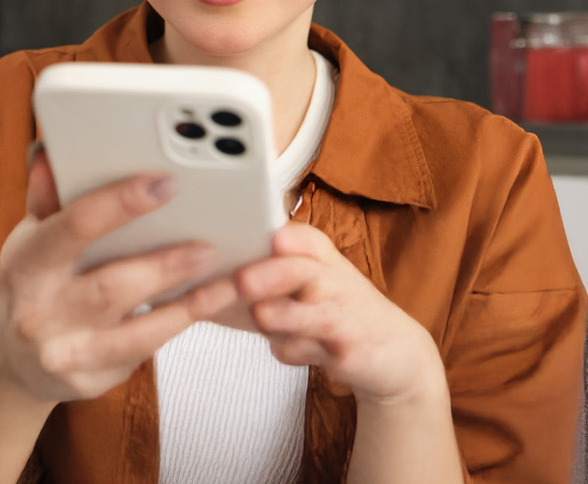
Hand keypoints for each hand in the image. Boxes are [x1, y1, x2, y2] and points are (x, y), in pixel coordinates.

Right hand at [0, 147, 237, 405]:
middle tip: (209, 244)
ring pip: (136, 330)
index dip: (120, 203)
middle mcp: (41, 311)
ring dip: (186, 303)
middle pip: (110, 286)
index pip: (74, 227)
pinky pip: (145, 351)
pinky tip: (209, 303)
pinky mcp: (92, 381)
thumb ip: (49, 198)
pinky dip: (179, 325)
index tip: (164, 183)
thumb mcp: (33, 238)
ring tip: (225, 280)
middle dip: (164, 265)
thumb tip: (54, 152)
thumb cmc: (37, 283)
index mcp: (27, 263)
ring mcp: (67, 352)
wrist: (15, 361)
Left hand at [236, 224, 445, 405]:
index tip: (269, 236)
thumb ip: (264, 274)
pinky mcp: (347, 350)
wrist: (390, 352)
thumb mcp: (307, 283)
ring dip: (283, 317)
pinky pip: (313, 351)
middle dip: (272, 275)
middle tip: (242, 281)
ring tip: (261, 316)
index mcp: (321, 258)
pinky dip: (291, 351)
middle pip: (304, 272)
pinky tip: (283, 348)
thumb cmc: (334, 310)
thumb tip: (198, 274)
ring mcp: (343, 316)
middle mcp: (334, 281)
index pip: (307, 240)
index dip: (288, 237)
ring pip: (311, 315)